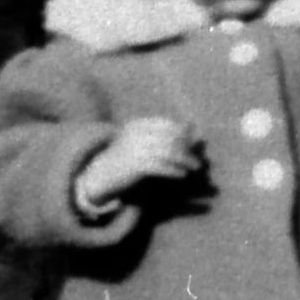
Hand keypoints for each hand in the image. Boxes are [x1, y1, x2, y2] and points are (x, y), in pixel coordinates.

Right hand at [76, 117, 204, 211]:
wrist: (101, 173)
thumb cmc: (126, 156)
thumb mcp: (142, 141)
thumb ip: (164, 135)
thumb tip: (193, 128)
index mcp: (137, 124)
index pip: (166, 125)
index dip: (182, 133)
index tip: (194, 142)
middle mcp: (136, 134)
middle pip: (170, 138)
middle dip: (187, 148)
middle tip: (198, 160)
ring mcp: (135, 149)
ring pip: (168, 152)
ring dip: (185, 160)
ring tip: (194, 167)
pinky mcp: (135, 166)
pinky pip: (161, 166)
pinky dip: (174, 170)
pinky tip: (182, 174)